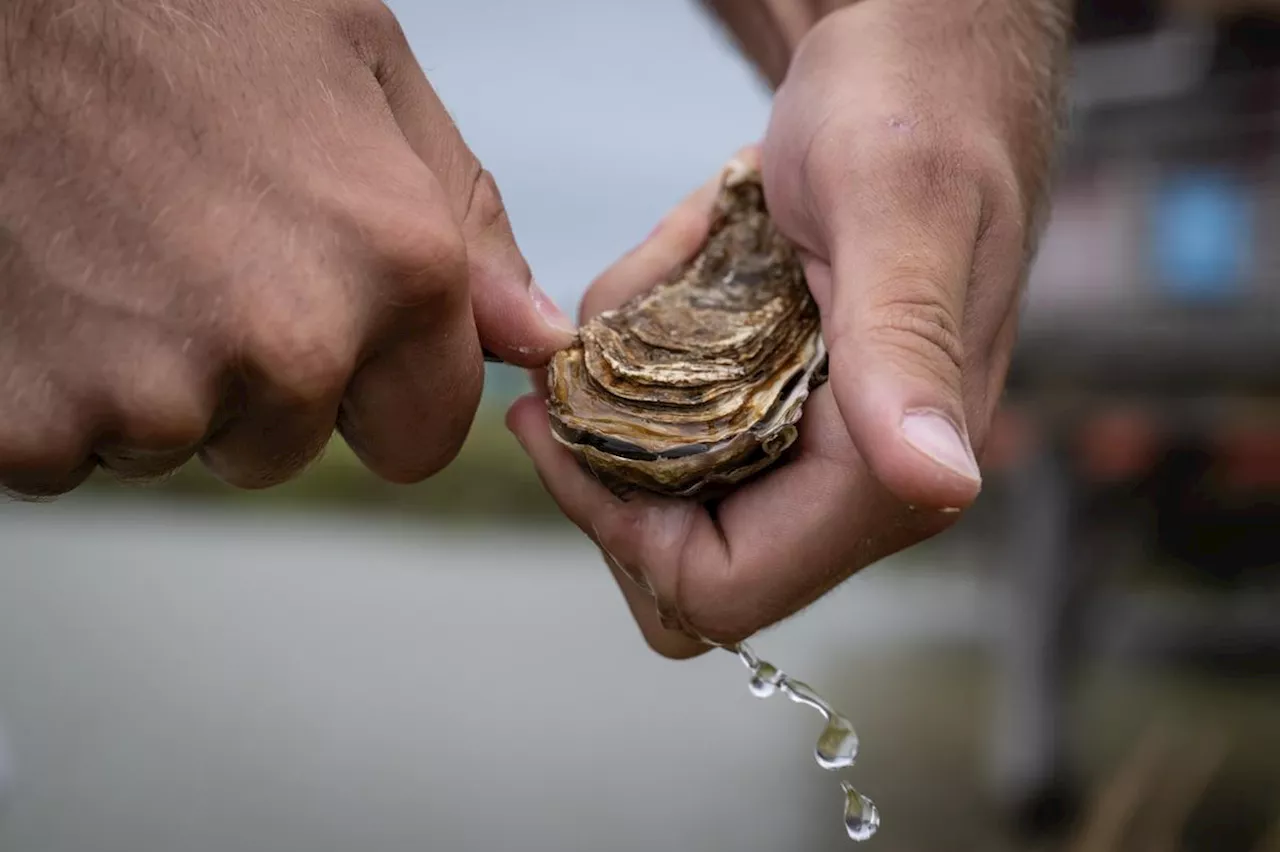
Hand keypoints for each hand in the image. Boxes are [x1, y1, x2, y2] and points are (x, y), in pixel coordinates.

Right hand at [0, 0, 574, 496]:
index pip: (420, 437)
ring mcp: (151, 394)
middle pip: (288, 448)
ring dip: (152, 381)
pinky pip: (66, 453)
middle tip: (186, 256)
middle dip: (254, 384)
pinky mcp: (27, 424)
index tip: (320, 325)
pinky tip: (46, 287)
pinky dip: (52, 392)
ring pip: (177, 448)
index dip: (371, 391)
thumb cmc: (175, 9)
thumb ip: (464, 219)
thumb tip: (532, 337)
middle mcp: (290, 346)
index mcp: (394, 266)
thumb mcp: (359, 66)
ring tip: (111, 252)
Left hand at [507, 1, 1065, 656]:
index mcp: (890, 468)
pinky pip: (681, 417)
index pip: (725, 585)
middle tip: (576, 374)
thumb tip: (938, 484)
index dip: (626, 533)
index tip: (566, 428)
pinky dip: (650, 344)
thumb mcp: (896, 212)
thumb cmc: (918, 110)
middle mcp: (860, 474)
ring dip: (628, 396)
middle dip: (616, 471)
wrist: (918, 52)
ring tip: (655, 283)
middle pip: (684, 562)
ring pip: (673, 494)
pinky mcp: (788, 393)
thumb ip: (905, 352)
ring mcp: (821, 437)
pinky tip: (688, 255)